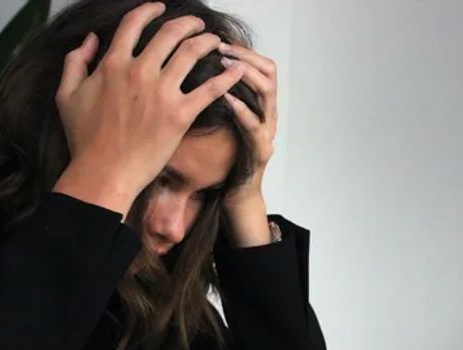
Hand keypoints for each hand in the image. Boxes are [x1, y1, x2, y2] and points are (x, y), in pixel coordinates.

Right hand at [52, 2, 244, 217]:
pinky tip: (237, 69)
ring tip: (216, 41)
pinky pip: (210, 89)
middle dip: (188, 23)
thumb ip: (75, 61)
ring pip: (192, 53)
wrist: (104, 172)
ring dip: (208, 41)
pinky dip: (227, 77)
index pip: (134, 23)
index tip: (160, 8)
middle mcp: (140, 71)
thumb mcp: (66, 95)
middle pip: (170, 33)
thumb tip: (90, 40)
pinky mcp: (180, 115)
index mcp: (113, 64)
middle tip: (197, 24)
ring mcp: (162, 93)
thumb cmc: (84, 139)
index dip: (149, 10)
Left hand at [218, 42, 277, 246]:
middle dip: (245, 56)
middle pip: (269, 72)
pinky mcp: (261, 151)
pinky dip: (241, 109)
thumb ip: (216, 98)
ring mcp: (267, 132)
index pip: (262, 65)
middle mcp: (268, 115)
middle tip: (221, 48)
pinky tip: (226, 98)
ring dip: (246, 75)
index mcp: (259, 105)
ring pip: (268, 93)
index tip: (220, 41)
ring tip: (224, 66)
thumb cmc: (224, 158)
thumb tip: (193, 70)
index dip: (244, 51)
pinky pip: (255, 126)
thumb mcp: (220, 121)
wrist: (235, 195)